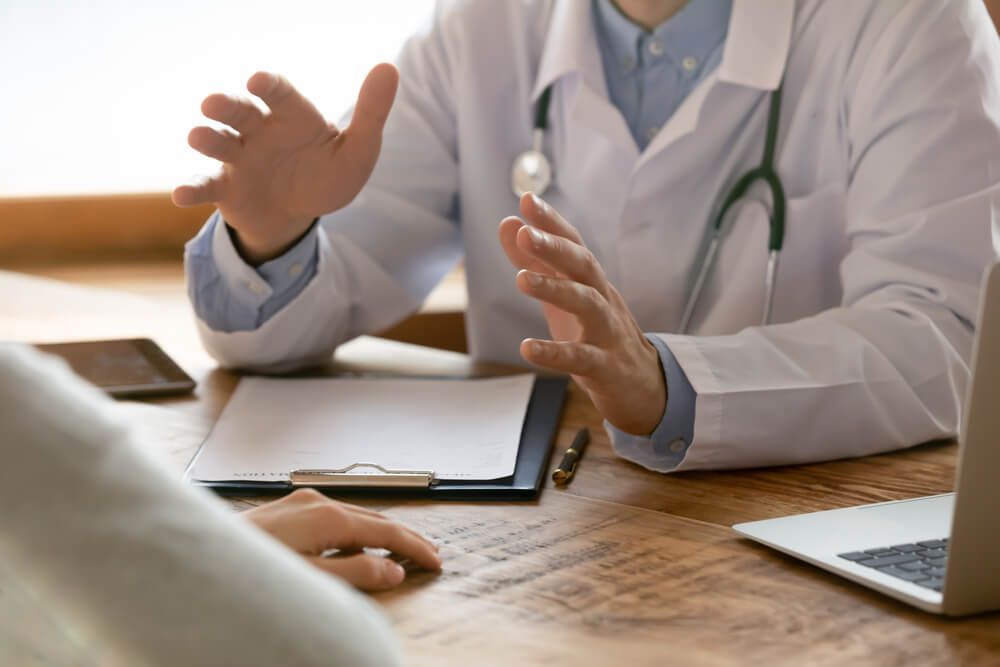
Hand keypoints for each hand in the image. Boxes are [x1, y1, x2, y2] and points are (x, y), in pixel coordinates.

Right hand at [172, 64, 398, 263]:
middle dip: (226, 105)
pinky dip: (191, 188)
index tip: (258, 81)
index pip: (278, 92)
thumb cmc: (327, 174)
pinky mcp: (226, 187)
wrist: (300, 213)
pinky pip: (206, 185)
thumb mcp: (358, 151)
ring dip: (207, 137)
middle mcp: (259, 130)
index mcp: (291, 115)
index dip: (268, 85)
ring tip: (197, 136)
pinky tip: (180, 196)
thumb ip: (371, 112)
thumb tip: (389, 68)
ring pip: (219, 142)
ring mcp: (239, 157)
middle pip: (240, 111)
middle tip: (212, 103)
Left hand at [243, 489, 440, 591]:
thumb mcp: (311, 581)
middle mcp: (317, 502)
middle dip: (404, 538)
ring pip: (354, 517)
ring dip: (380, 534)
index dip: (415, 547)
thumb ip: (356, 575)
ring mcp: (301, 502)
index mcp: (328, 517)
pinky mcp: (287, 509)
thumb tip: (393, 570)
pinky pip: (333, 517)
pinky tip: (356, 547)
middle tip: (429, 555)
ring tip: (400, 552)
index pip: (387, 531)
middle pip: (375, 519)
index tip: (435, 561)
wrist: (200, 558)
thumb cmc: (250, 572)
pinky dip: (355, 532)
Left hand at [498, 193, 666, 434]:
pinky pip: (581, 358)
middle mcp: (603, 299)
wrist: (644, 387)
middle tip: (525, 235)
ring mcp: (608, 333)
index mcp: (592, 281)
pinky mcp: (606, 367)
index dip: (552, 222)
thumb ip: (535, 262)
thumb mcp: (564, 297)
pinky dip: (555, 353)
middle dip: (555, 248)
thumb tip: (508, 224)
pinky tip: (527, 348)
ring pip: (587, 305)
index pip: (573, 244)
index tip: (527, 200)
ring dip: (556, 290)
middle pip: (584, 266)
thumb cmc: (599, 335)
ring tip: (521, 281)